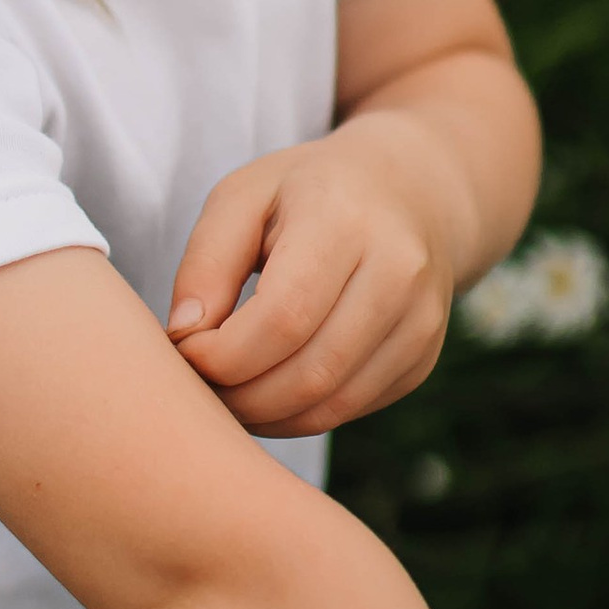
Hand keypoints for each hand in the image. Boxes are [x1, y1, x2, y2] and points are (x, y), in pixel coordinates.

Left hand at [166, 115, 458, 436]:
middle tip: (199, 385)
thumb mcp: (244, 196)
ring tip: (226, 394)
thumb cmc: (307, 192)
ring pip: (331, 405)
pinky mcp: (423, 357)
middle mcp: (397, 272)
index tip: (185, 349)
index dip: (222, 354)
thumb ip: (206, 262)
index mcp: (345, 221)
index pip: (283, 318)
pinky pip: (350, 410)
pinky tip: (266, 394)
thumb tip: (185, 335)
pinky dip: (297, 417)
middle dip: (238, 397)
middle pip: (308, 373)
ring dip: (264, 416)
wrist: (410, 191)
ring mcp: (419, 321)